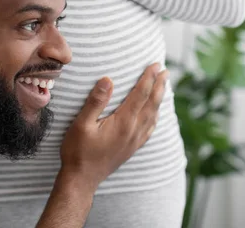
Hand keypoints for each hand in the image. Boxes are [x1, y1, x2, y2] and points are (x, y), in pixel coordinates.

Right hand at [59, 63, 168, 191]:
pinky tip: (155, 113)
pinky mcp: (132, 147)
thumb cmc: (78, 151)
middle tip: (166, 71)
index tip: (155, 65)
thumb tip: (108, 79)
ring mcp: (135, 140)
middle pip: (152, 103)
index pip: (140, 94)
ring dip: (159, 98)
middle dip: (159, 85)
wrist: (82, 180)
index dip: (148, 77)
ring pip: (153, 115)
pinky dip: (155, 116)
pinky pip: (150, 128)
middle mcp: (134, 130)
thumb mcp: (81, 124)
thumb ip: (96, 101)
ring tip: (163, 86)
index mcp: (124, 122)